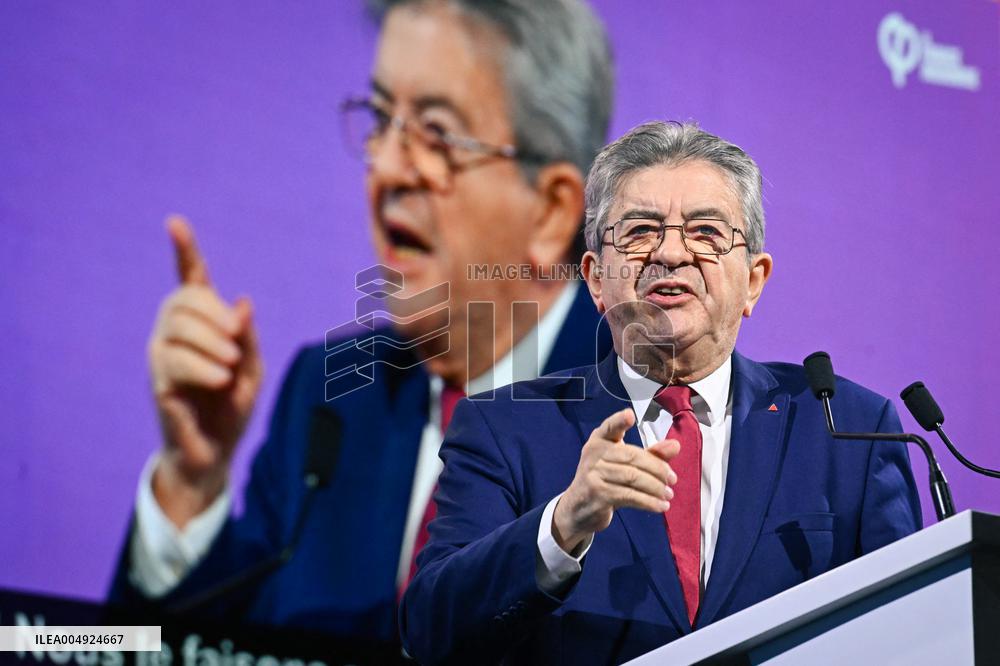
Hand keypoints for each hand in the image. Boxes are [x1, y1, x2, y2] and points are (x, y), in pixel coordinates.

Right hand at [147, 215, 262, 526]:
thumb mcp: (253, 369)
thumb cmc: (232, 406)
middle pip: (183, 299)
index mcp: (203, 325)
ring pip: (176, 326)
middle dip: (213, 313)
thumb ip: (249, 336)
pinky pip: (172, 359)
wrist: (216, 452)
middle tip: (237, 340)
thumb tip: (242, 301)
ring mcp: (163, 355)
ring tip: (230, 366)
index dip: (184, 251)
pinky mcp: (158, 381)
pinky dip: (202, 366)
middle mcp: (176, 333)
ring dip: (211, 341)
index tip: (175, 222)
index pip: (190, 280)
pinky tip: (220, 380)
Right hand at [552, 407, 679, 552]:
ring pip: (633, 478)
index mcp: (600, 440)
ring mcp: (594, 474)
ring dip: (656, 487)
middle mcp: (594, 454)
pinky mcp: (598, 494)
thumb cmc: (605, 480)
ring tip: (668, 494)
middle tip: (673, 479)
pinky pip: (629, 496)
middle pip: (632, 456)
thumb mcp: (625, 464)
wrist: (578, 508)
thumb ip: (651, 454)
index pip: (610, 427)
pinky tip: (661, 505)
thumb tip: (675, 446)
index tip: (630, 415)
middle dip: (657, 468)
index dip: (619, 421)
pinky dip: (649, 502)